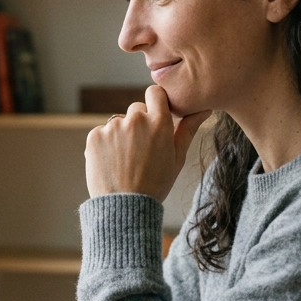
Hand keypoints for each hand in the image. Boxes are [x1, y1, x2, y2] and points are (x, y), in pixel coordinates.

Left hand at [84, 86, 210, 200]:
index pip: (155, 93)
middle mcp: (136, 120)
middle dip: (139, 123)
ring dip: (122, 135)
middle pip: (137, 108)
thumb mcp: (177, 158)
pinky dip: (105, 144)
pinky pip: (102, 133)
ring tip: (126, 161)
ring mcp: (113, 127)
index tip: (155, 115)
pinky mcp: (95, 136)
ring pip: (119, 123)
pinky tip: (112, 163)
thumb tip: (205, 109)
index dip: (155, 103)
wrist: (124, 207)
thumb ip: (189, 129)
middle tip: (141, 150)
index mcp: (159, 123)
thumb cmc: (155, 184)